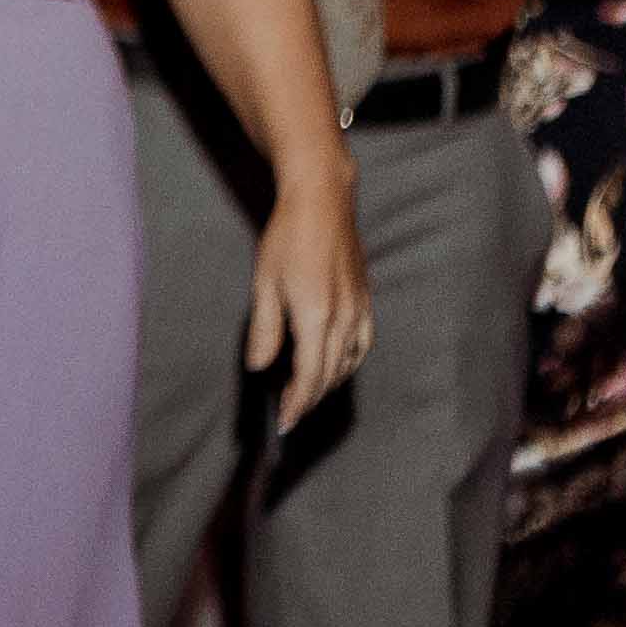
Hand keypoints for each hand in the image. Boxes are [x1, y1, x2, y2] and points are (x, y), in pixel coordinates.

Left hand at [243, 165, 375, 432]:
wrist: (323, 202)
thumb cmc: (287, 239)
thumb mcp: (264, 285)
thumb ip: (264, 330)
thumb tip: (259, 367)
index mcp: (317, 317)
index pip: (308, 376)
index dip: (297, 404)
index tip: (284, 424)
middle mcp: (344, 318)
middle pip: (330, 375)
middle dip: (310, 400)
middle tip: (289, 416)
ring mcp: (359, 309)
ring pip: (348, 363)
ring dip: (328, 384)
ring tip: (306, 396)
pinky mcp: (366, 300)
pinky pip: (362, 344)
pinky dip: (348, 363)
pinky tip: (335, 367)